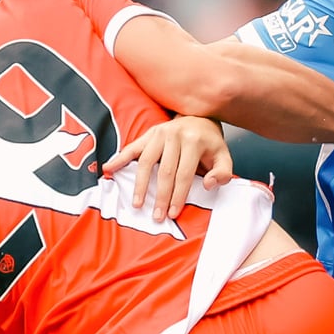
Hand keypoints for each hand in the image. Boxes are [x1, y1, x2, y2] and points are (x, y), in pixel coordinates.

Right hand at [102, 116, 233, 221]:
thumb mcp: (224, 156)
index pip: (184, 174)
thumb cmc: (210, 143)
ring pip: (146, 161)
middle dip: (160, 196)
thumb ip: (222, 173)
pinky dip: (119, 159)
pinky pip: (132, 147)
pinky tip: (109, 169)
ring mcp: (160, 132)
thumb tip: (209, 184)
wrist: (200, 118)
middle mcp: (175, 135)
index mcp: (194, 141)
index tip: (172, 213)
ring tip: (137, 203)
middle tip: (156, 216)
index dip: (178, 195)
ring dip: (140, 184)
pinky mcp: (149, 133)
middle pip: (165, 171)